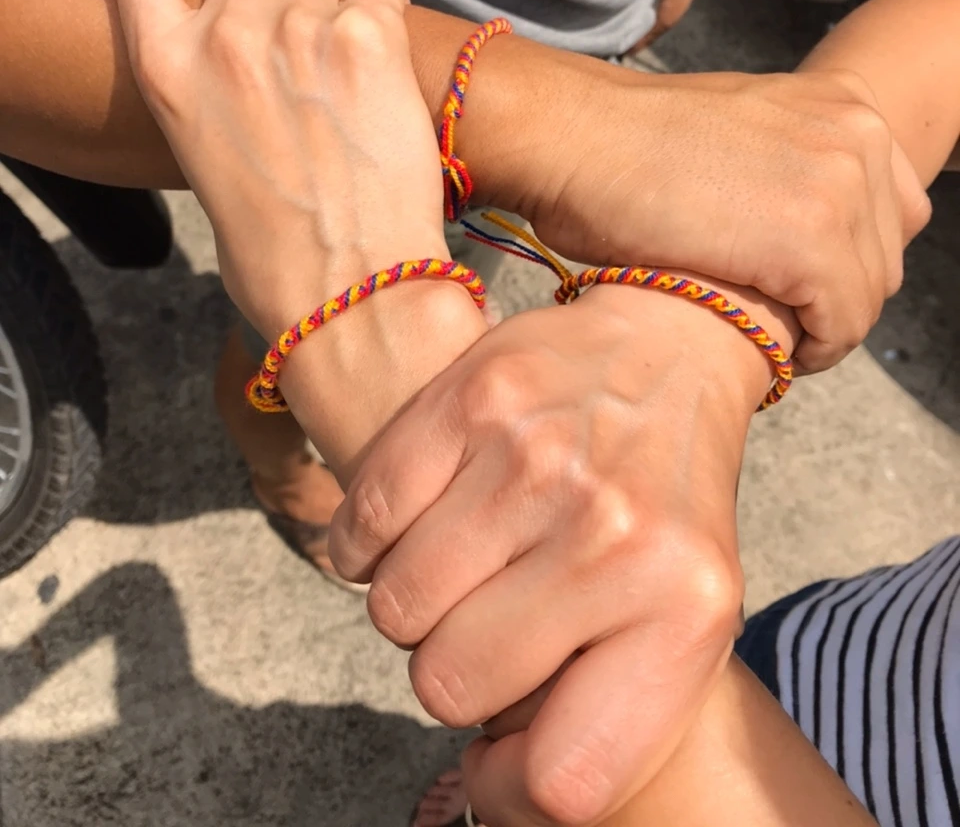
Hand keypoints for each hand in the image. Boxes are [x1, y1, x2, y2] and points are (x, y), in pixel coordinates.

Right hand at [111, 0, 447, 340]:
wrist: (346, 286)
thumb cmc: (273, 251)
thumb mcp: (201, 155)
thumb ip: (209, 85)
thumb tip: (248, 60)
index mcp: (166, 68)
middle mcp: (226, 34)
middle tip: (303, 40)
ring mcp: (298, 26)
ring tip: (348, 60)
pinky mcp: (368, 35)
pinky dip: (383, 12)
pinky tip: (385, 63)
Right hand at [330, 280, 790, 824]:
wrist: (665, 350)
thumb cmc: (661, 501)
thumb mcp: (683, 618)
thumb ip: (601, 710)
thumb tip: (486, 781)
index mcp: (683, 612)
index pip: (562, 779)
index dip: (508, 789)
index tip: (499, 755)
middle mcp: (611, 534)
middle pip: (448, 686)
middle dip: (457, 663)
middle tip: (495, 613)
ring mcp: (535, 460)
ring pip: (394, 608)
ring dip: (416, 599)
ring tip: (469, 559)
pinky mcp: (469, 399)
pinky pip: (359, 526)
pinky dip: (370, 540)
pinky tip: (422, 518)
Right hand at [520, 65, 928, 374]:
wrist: (571, 136)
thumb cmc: (624, 144)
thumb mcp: (738, 129)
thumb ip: (791, 161)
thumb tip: (803, 226)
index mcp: (843, 102)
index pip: (894, 208)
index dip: (848, 255)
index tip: (798, 283)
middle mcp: (855, 133)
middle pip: (886, 255)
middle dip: (836, 294)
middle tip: (774, 316)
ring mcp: (838, 186)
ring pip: (867, 296)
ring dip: (821, 327)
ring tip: (765, 335)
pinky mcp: (809, 242)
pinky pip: (841, 324)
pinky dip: (808, 350)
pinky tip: (765, 350)